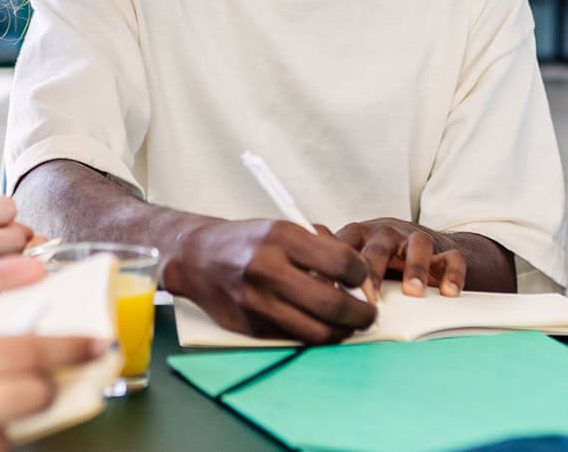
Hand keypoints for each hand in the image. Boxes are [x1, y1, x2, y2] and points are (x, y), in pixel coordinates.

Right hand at [164, 219, 375, 343]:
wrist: (198, 257)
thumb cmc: (248, 241)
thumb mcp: (283, 228)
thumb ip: (321, 248)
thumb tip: (358, 277)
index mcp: (281, 237)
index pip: (341, 263)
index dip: (362, 275)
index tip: (363, 279)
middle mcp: (268, 269)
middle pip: (333, 304)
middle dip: (361, 314)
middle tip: (370, 314)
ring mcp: (257, 302)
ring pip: (316, 331)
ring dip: (342, 332)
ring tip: (350, 325)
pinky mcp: (251, 326)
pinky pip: (295, 338)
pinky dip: (314, 335)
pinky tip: (320, 326)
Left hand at [334, 218, 467, 300]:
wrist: (430, 251)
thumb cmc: (382, 261)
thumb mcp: (354, 262)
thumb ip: (331, 275)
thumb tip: (300, 297)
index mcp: (361, 236)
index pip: (344, 243)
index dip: (334, 266)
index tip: (325, 289)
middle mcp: (388, 234)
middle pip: (379, 244)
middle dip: (372, 269)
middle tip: (368, 295)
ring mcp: (417, 241)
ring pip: (417, 244)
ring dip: (415, 267)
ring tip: (413, 292)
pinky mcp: (446, 252)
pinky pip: (452, 258)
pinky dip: (452, 274)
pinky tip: (448, 292)